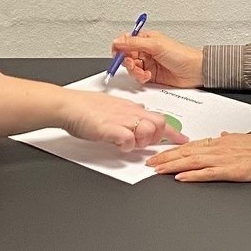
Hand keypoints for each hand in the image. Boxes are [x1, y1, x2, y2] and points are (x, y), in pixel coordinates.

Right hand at [59, 92, 189, 152]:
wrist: (68, 105)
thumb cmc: (84, 106)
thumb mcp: (113, 104)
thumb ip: (129, 109)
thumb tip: (141, 110)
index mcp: (131, 107)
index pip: (159, 117)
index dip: (173, 131)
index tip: (182, 139)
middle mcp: (129, 112)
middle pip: (159, 123)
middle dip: (158, 137)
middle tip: (146, 143)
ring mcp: (120, 120)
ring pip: (148, 130)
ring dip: (143, 141)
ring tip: (129, 143)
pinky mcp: (109, 128)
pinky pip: (128, 139)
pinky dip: (127, 145)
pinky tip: (118, 145)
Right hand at [109, 29, 204, 88]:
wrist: (195, 71)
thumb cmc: (181, 54)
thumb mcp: (155, 45)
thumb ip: (134, 43)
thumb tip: (117, 41)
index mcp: (146, 39)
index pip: (126, 41)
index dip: (119, 47)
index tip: (117, 53)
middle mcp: (146, 51)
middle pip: (126, 56)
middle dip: (127, 61)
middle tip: (133, 64)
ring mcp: (148, 63)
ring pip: (131, 68)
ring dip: (134, 71)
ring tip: (143, 72)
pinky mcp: (151, 75)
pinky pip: (138, 77)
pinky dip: (140, 77)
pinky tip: (148, 76)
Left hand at [149, 133, 250, 182]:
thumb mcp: (244, 138)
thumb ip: (230, 138)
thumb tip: (220, 136)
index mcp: (221, 141)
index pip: (191, 145)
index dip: (173, 150)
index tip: (159, 153)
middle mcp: (219, 148)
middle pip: (187, 152)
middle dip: (166, 158)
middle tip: (149, 162)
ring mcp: (224, 160)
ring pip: (192, 162)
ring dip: (173, 165)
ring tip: (157, 170)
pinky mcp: (232, 171)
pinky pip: (208, 173)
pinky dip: (193, 175)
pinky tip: (180, 177)